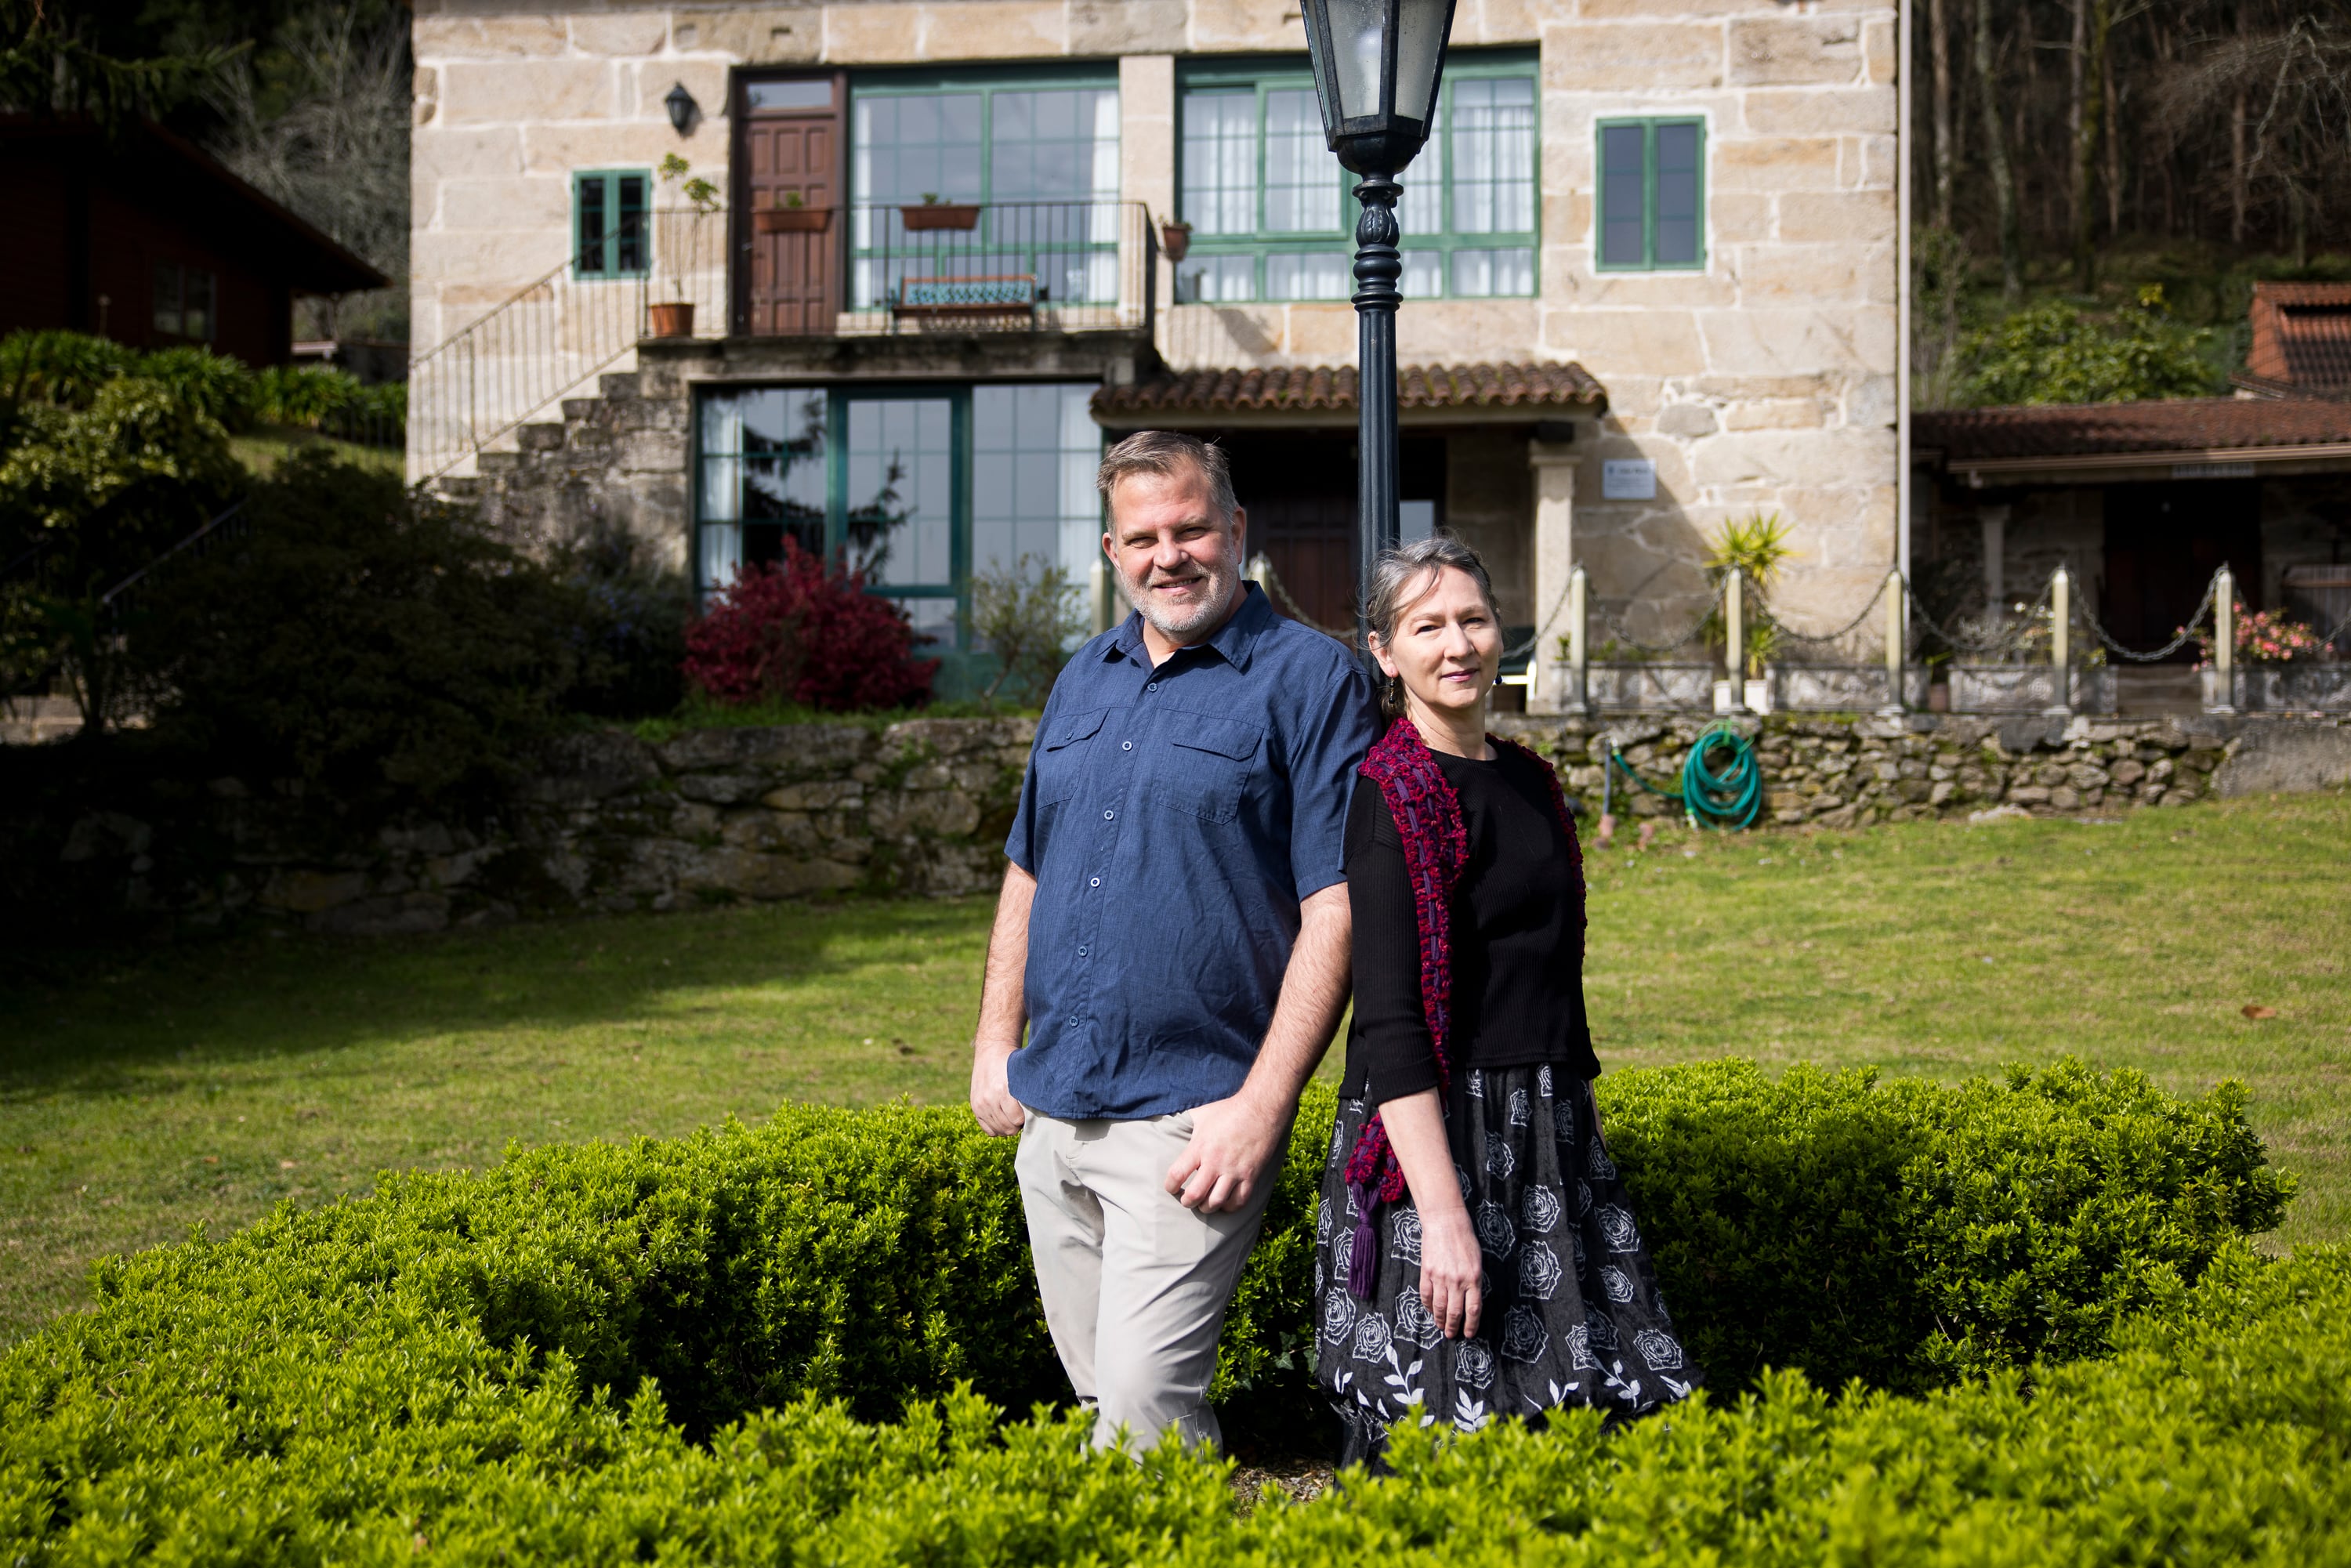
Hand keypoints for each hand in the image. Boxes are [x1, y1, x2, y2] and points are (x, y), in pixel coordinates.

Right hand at [968, 1040, 1024, 1136]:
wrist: (991, 1052)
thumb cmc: (1011, 1064)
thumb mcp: (1020, 1076)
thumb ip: (1026, 1095)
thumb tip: (1037, 1115)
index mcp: (1002, 1090)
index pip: (1017, 1119)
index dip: (1025, 1120)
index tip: (1029, 1115)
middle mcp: (989, 1099)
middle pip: (1007, 1128)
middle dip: (1017, 1125)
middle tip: (1023, 1118)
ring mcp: (980, 1104)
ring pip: (998, 1130)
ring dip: (1008, 1127)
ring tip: (1014, 1119)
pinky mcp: (975, 1107)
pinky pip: (987, 1130)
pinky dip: (996, 1128)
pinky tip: (1003, 1120)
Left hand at [1163, 1091, 1286, 1212]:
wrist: (1261, 1108)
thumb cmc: (1229, 1110)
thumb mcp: (1202, 1114)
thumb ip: (1188, 1124)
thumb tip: (1173, 1122)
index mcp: (1200, 1146)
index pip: (1177, 1174)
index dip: (1170, 1186)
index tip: (1171, 1187)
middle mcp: (1216, 1161)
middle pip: (1195, 1194)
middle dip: (1187, 1202)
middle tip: (1187, 1200)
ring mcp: (1234, 1170)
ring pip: (1216, 1202)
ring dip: (1207, 1208)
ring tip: (1204, 1205)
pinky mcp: (1251, 1175)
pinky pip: (1239, 1201)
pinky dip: (1230, 1207)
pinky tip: (1225, 1202)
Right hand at [1417, 1205, 1483, 1338]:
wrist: (1446, 1222)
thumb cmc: (1465, 1239)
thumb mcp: (1477, 1261)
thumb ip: (1474, 1282)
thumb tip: (1469, 1301)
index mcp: (1474, 1278)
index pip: (1473, 1309)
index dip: (1471, 1325)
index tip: (1469, 1334)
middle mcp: (1458, 1280)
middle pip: (1456, 1312)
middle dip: (1454, 1327)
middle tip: (1452, 1335)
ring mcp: (1441, 1277)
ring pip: (1439, 1307)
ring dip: (1440, 1320)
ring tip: (1441, 1327)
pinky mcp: (1427, 1272)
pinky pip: (1426, 1295)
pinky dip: (1427, 1306)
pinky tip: (1430, 1311)